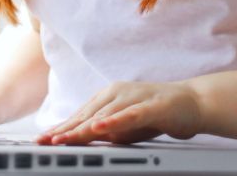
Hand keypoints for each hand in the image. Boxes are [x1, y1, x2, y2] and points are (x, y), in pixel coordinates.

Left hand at [34, 81, 201, 144]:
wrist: (194, 103)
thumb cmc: (157, 114)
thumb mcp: (127, 128)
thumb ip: (106, 132)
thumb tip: (84, 140)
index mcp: (109, 98)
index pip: (81, 115)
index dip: (61, 127)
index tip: (42, 139)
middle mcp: (118, 93)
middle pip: (87, 114)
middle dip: (64, 129)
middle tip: (44, 141)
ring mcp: (135, 97)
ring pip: (104, 114)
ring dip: (82, 127)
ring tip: (65, 138)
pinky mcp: (152, 104)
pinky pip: (131, 113)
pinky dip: (114, 121)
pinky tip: (100, 127)